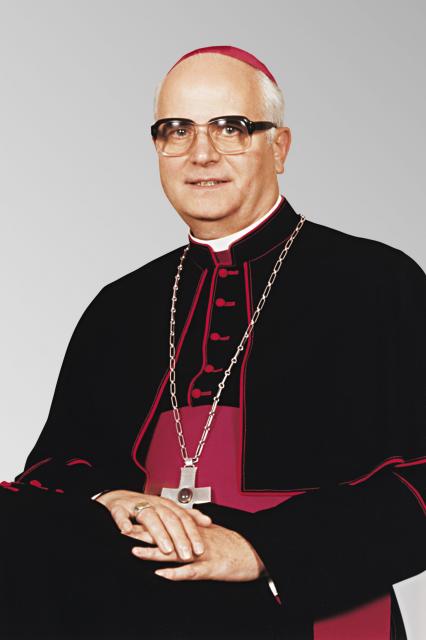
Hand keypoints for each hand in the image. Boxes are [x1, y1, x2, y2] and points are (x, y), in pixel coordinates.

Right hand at [95, 490, 211, 560]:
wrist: (116, 498)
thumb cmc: (143, 506)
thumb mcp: (166, 509)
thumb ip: (186, 515)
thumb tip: (208, 521)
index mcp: (166, 505)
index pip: (183, 518)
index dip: (192, 533)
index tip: (200, 549)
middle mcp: (153, 504)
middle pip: (169, 519)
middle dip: (179, 538)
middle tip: (186, 555)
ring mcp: (135, 505)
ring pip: (149, 517)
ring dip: (158, 533)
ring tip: (166, 548)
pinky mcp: (118, 508)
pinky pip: (121, 514)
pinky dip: (124, 522)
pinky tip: (127, 531)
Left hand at [131, 522, 265, 581]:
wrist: (257, 551)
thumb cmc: (234, 545)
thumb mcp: (211, 535)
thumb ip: (193, 533)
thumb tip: (178, 532)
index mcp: (194, 531)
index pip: (168, 524)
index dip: (149, 522)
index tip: (130, 518)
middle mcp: (195, 539)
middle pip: (167, 535)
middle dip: (144, 534)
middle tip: (123, 530)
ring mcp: (202, 554)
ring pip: (174, 552)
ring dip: (154, 552)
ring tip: (135, 551)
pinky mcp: (211, 568)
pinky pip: (191, 572)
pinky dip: (176, 573)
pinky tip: (162, 574)